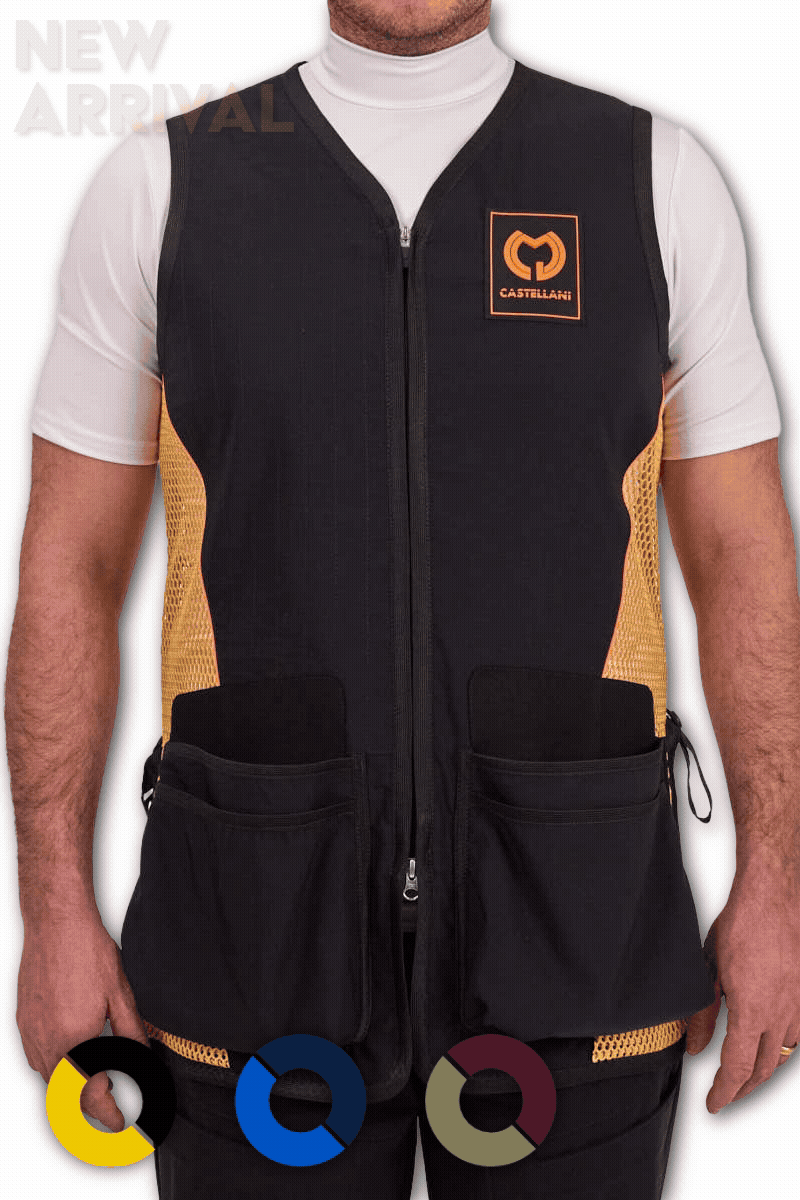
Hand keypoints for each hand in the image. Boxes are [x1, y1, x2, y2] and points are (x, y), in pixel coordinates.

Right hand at [17, 909, 150, 1131]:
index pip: (90, 1096)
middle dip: (89, 1106)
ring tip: (96, 1082)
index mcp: (75, 1042)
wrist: (56, 924)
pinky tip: (70, 1058)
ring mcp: (31, 1034)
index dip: (108, 1114)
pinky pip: (37, 1059)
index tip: (120, 1124)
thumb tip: (144, 1058)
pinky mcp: (23, 1022)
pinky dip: (54, 1069)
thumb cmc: (87, 951)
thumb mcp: (120, 994)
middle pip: (66, 1095)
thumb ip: (132, 1032)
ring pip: (49, 1080)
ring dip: (70, 1088)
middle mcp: (47, 1044)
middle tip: (113, 1106)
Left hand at [685, 865, 799, 1111]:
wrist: (774, 895)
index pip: (737, 1068)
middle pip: (763, 1069)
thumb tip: (694, 1046)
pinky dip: (784, 1046)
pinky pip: (799, 1033)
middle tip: (726, 1093)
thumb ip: (702, 1012)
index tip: (713, 1102)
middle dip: (743, 1088)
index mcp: (753, 1011)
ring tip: (746, 1072)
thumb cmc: (743, 924)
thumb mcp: (708, 969)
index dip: (724, 1092)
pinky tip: (772, 1043)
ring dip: (764, 1068)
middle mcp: (782, 1015)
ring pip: (785, 1054)